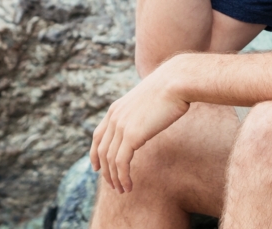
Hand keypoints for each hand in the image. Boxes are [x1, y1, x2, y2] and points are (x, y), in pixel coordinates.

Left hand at [89, 67, 190, 192]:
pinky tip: (129, 186)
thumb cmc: (170, 88)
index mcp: (116, 108)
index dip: (95, 154)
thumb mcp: (148, 99)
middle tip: (113, 185)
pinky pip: (121, 163)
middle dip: (105, 171)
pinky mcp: (132, 136)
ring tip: (122, 190)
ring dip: (114, 178)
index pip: (97, 135)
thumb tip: (148, 118)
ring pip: (110, 160)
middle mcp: (114, 117)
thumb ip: (141, 110)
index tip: (97, 167)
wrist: (176, 82)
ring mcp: (121, 126)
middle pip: (101, 151)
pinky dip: (123, 177)